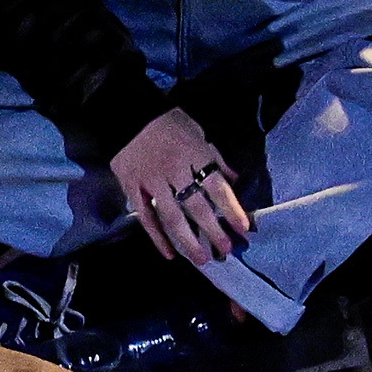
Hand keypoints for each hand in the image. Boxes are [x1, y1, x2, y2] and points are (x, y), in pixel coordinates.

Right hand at [108, 106, 253, 267]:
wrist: (127, 113)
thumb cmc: (167, 122)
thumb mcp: (197, 133)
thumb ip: (214, 158)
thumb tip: (233, 179)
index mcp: (194, 155)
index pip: (217, 187)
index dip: (231, 209)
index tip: (243, 228)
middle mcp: (175, 171)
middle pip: (196, 206)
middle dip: (213, 230)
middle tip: (225, 250)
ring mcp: (151, 182)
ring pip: (171, 217)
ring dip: (187, 240)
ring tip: (201, 258)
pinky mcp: (132, 189)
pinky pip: (145, 217)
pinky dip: (157, 237)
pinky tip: (169, 253)